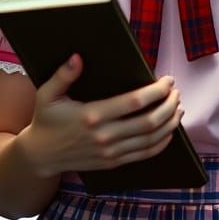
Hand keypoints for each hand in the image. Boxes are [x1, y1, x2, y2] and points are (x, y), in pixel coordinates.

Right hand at [17, 54, 182, 177]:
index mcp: (91, 115)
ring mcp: (111, 152)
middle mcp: (104, 136)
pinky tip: (169, 131)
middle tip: (176, 92)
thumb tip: (77, 57)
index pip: (134, 102)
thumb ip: (63, 75)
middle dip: (168, 105)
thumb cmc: (45, 120)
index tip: (168, 80)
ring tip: (178, 108)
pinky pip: (144, 154)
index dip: (156, 91)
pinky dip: (161, 143)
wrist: (40, 155)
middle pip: (149, 121)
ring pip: (151, 139)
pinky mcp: (113, 162)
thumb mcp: (46, 94)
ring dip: (169, 123)